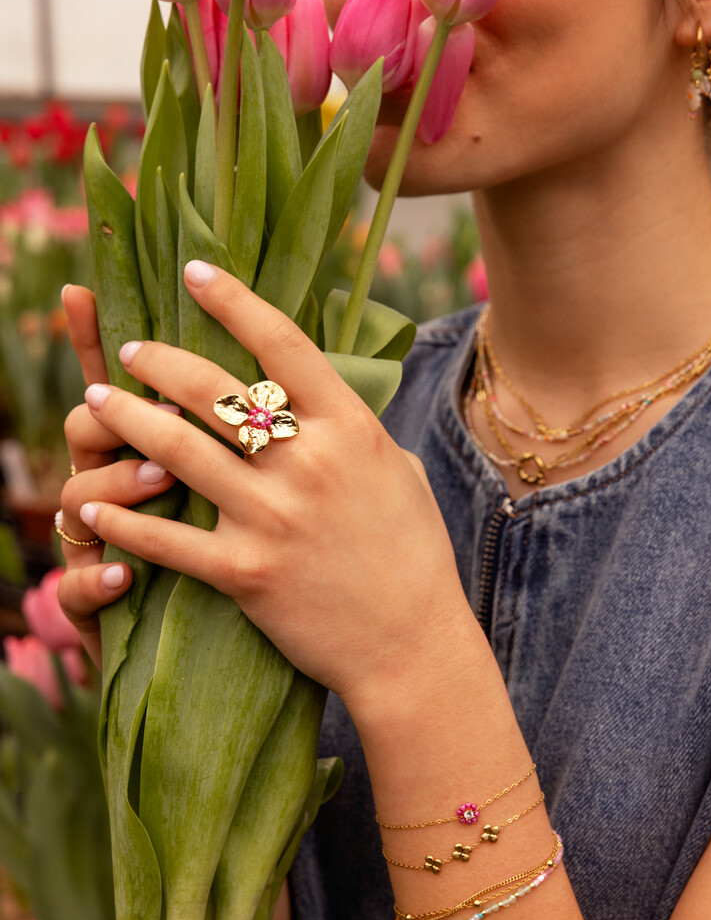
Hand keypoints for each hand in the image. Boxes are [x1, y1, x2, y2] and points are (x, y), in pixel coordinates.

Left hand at [74, 261, 473, 708]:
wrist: (413, 646)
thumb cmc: (414, 554)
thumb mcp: (400, 471)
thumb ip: (355, 430)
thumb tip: (323, 400)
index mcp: (352, 428)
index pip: (283, 343)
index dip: (233, 301)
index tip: (195, 273)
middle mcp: (308, 463)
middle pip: (213, 389)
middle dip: (158, 359)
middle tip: (129, 350)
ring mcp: (273, 517)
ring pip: (176, 449)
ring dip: (125, 419)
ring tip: (96, 402)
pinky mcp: (245, 572)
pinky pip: (165, 537)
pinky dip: (119, 517)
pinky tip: (88, 503)